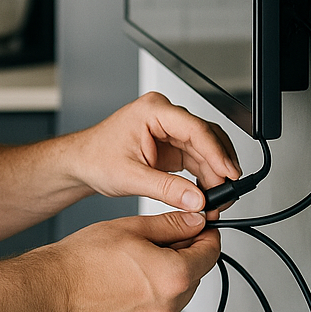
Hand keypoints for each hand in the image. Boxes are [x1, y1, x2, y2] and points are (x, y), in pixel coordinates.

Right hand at [45, 208, 220, 311]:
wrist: (54, 287)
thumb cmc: (85, 258)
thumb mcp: (132, 228)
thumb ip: (171, 225)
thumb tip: (196, 221)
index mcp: (174, 275)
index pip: (211, 252)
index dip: (207, 235)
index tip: (200, 227)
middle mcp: (169, 305)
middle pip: (194, 275)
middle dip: (184, 255)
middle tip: (157, 239)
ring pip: (175, 294)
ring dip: (166, 276)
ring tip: (134, 261)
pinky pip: (155, 310)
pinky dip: (148, 295)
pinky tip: (124, 280)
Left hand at [72, 92, 240, 212]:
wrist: (80, 164)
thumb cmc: (94, 158)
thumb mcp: (130, 177)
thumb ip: (166, 189)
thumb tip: (197, 200)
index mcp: (153, 111)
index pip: (195, 128)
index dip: (217, 152)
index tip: (230, 174)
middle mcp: (164, 116)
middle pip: (205, 137)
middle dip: (219, 166)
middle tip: (228, 193)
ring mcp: (169, 130)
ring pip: (205, 149)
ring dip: (214, 174)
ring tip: (219, 200)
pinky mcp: (171, 146)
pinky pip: (197, 159)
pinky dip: (205, 177)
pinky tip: (208, 194)